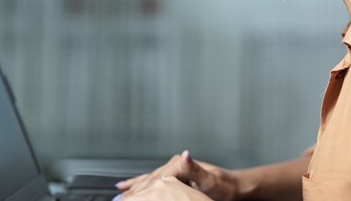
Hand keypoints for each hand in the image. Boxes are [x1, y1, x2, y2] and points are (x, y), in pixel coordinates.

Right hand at [115, 150, 236, 200]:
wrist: (234, 187)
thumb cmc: (225, 187)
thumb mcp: (210, 181)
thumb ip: (195, 169)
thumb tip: (185, 155)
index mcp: (180, 165)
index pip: (154, 180)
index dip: (139, 190)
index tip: (125, 197)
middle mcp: (175, 164)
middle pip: (147, 180)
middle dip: (131, 190)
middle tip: (117, 199)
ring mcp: (174, 169)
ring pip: (147, 179)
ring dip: (132, 187)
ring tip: (118, 193)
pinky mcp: (175, 176)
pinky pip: (152, 180)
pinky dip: (139, 183)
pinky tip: (129, 184)